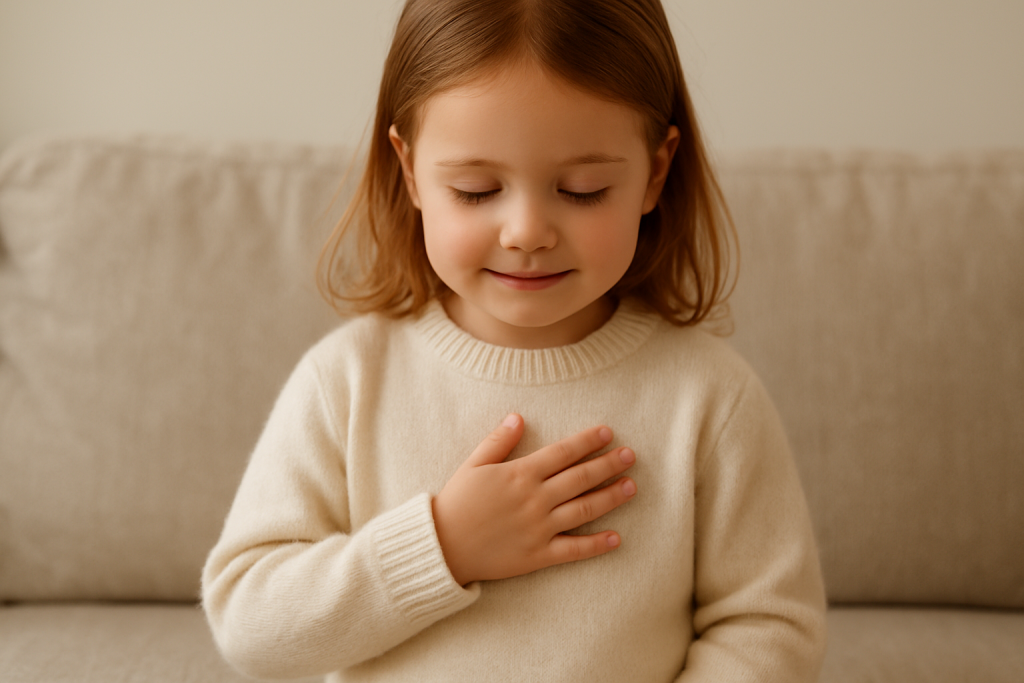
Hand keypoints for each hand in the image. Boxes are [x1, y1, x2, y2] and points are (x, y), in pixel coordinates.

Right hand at [431, 414, 636, 585]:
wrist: (442, 546)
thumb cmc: (456, 502)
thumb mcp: (473, 465)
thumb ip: (498, 441)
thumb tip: (518, 417)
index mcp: (520, 474)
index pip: (562, 453)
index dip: (587, 442)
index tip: (608, 433)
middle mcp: (535, 499)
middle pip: (580, 478)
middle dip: (608, 465)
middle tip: (631, 456)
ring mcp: (539, 528)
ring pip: (584, 510)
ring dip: (610, 497)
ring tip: (631, 487)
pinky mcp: (538, 555)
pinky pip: (573, 549)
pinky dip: (596, 544)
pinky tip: (616, 538)